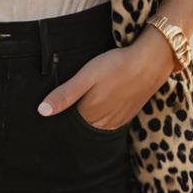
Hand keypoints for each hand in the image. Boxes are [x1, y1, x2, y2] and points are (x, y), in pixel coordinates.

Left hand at [37, 29, 178, 128]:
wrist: (150, 63)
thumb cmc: (115, 66)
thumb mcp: (86, 76)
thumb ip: (65, 94)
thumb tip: (41, 111)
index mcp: (89, 114)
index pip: (67, 125)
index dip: (58, 120)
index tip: (47, 117)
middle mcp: (102, 123)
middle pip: (81, 129)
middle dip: (70, 125)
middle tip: (59, 114)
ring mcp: (116, 122)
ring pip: (94, 128)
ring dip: (85, 124)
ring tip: (76, 112)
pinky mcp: (126, 116)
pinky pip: (107, 125)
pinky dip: (99, 122)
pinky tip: (96, 110)